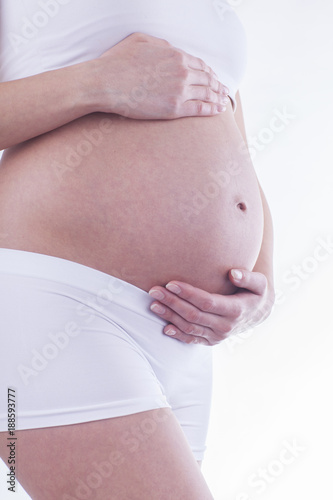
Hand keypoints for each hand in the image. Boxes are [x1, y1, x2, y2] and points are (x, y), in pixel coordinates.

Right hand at [95, 32, 229, 118]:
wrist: (107, 83)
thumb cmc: (118, 62)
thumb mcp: (141, 41)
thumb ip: (161, 44)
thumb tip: (171, 49)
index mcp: (176, 55)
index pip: (200, 64)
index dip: (210, 72)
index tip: (214, 77)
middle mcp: (182, 72)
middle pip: (207, 79)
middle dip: (217, 85)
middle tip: (223, 91)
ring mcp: (179, 91)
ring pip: (206, 94)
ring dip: (217, 98)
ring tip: (222, 102)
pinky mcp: (174, 108)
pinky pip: (200, 108)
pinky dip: (211, 109)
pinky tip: (217, 111)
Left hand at [148, 269, 274, 345]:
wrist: (259, 314)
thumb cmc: (255, 293)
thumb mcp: (259, 283)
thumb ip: (248, 277)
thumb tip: (233, 273)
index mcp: (235, 310)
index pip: (207, 302)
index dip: (188, 293)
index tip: (171, 283)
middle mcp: (225, 326)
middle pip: (193, 315)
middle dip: (172, 302)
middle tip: (154, 291)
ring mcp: (218, 336)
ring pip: (190, 327)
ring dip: (170, 316)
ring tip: (153, 304)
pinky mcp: (211, 341)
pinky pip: (192, 339)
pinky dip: (177, 334)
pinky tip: (164, 327)